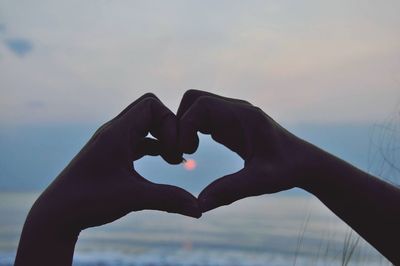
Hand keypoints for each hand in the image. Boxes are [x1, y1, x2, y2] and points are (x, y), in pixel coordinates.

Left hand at [16, 93, 200, 264]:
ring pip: (144, 124)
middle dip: (169, 126)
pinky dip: (155, 147)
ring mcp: (113, 141)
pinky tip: (165, 163)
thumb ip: (168, 200)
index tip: (175, 150)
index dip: (170, 122)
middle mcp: (114, 131)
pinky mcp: (112, 152)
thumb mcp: (133, 198)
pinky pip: (139, 139)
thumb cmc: (89, 201)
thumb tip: (199, 209)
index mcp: (117, 132)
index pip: (151, 105)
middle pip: (149, 108)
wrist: (58, 214)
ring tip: (175, 160)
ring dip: (163, 137)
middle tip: (178, 151)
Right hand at [177, 90, 310, 211]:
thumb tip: (199, 205)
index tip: (187, 152)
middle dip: (179, 122)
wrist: (303, 162)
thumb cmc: (286, 170)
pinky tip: (193, 152)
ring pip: (194, 106)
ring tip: (187, 154)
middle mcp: (235, 109)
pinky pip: (201, 118)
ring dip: (183, 127)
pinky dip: (190, 131)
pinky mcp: (228, 122)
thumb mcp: (260, 182)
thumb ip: (231, 190)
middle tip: (182, 152)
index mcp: (243, 115)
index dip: (185, 125)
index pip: (201, 104)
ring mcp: (231, 114)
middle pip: (193, 99)